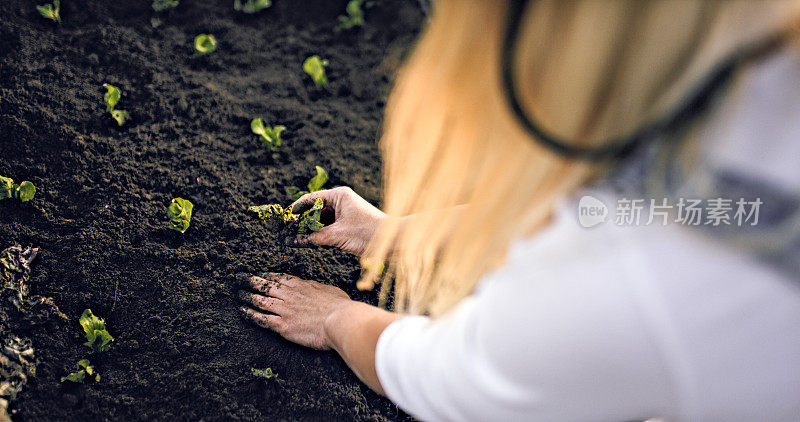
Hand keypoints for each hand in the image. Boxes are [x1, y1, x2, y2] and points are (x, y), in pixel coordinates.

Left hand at [239, 273, 353, 349]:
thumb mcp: (329, 290)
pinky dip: (250, 314)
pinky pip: (261, 318)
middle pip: (265, 285)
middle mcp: (289, 295)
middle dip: (251, 281)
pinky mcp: (282, 325)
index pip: (279, 278)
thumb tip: (312, 286)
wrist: (339, 321)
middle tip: (240, 278)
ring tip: (239, 293)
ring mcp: (284, 309)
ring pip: (260, 300)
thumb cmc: (339, 307)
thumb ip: (317, 288)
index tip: (259, 275)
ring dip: (247, 296)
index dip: (267, 276)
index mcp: (301, 285)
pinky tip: (243, 311)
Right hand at [287, 187, 384, 255]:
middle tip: (286, 232)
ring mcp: (345, 212)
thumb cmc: (368, 233)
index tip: (284, 219)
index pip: (311, 199)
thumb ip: (312, 238)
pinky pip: (329, 226)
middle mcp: (341, 200)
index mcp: (339, 195)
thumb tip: (291, 241)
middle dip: (302, 221)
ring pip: (321, 220)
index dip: (296, 209)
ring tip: (295, 238)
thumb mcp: (336, 236)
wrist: (393, 242)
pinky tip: (310, 242)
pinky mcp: (348, 223)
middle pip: (315, 209)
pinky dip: (320, 234)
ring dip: (311, 229)